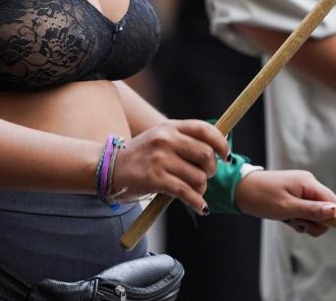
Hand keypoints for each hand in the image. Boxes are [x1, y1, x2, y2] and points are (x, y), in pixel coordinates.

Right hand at [111, 120, 229, 212]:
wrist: (109, 168)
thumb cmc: (141, 156)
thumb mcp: (160, 139)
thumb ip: (183, 141)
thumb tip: (216, 151)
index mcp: (169, 127)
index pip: (204, 129)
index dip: (221, 144)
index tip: (226, 156)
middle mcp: (165, 139)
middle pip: (206, 154)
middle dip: (211, 169)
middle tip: (205, 176)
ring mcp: (160, 158)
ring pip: (198, 176)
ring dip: (201, 189)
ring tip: (194, 192)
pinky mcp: (155, 178)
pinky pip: (186, 192)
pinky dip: (197, 202)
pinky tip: (201, 208)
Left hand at [233, 169, 335, 241]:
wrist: (239, 189)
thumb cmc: (261, 196)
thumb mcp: (287, 207)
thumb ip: (312, 210)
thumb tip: (335, 211)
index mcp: (309, 183)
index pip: (335, 203)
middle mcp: (309, 184)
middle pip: (327, 212)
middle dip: (315, 224)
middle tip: (297, 224)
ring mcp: (302, 190)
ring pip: (316, 215)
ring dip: (305, 223)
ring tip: (288, 220)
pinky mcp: (296, 196)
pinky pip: (306, 213)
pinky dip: (299, 220)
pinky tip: (286, 219)